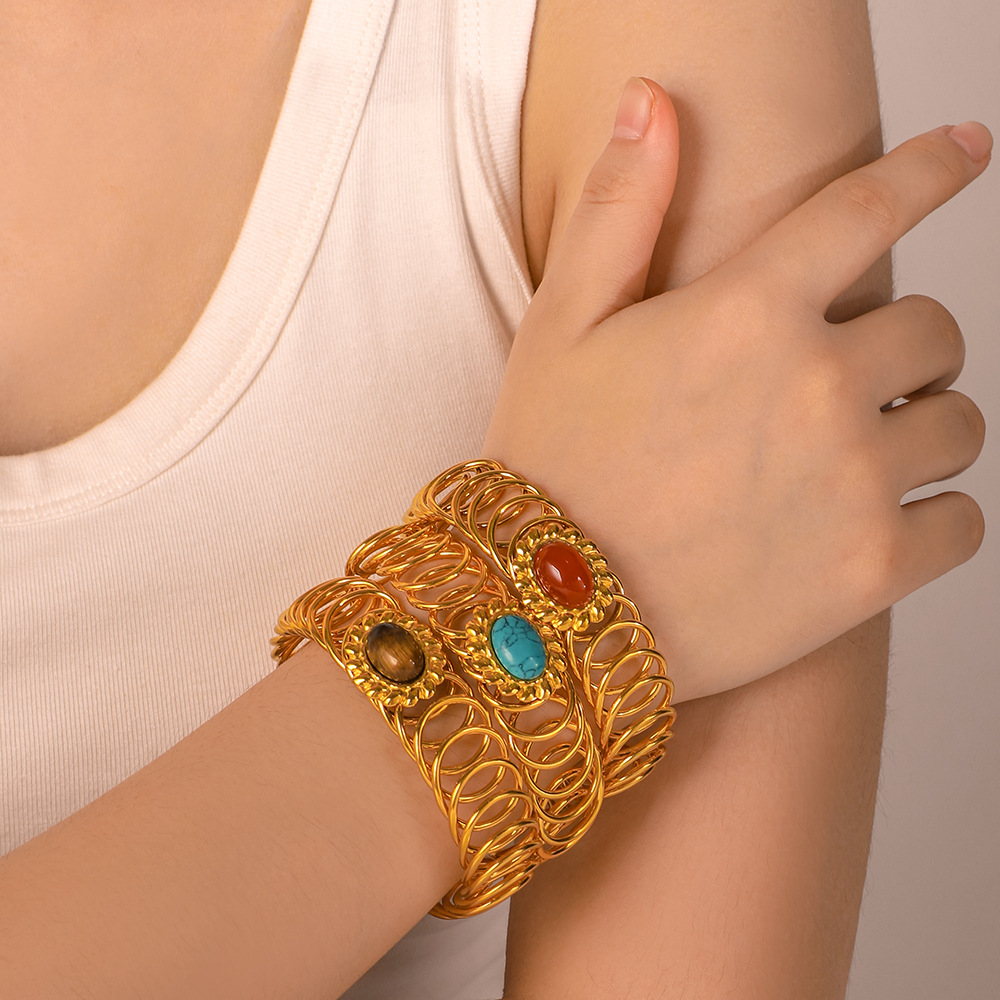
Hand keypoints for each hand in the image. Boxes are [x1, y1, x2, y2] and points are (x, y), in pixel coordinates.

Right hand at [482, 78, 990, 701]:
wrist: (544, 618)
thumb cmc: (548, 469)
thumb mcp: (558, 328)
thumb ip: (618, 210)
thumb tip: (653, 100)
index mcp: (746, 312)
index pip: (871, 207)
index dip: (932, 167)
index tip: (968, 149)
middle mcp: (816, 386)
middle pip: (937, 328)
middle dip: (904, 342)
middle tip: (851, 373)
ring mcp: (853, 484)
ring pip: (960, 424)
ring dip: (922, 424)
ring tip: (857, 451)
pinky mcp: (870, 573)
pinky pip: (965, 523)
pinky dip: (935, 514)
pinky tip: (875, 519)